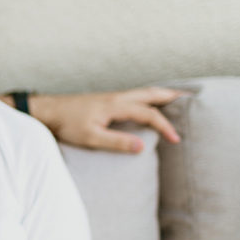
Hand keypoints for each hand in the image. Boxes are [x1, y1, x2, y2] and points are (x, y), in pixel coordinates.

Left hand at [28, 87, 185, 152]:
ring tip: (176, 98)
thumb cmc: (67, 124)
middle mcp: (117, 97)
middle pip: (151, 93)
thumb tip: (141, 147)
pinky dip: (147, 97)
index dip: (165, 126)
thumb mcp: (91, 138)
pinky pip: (133, 95)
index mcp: (116, 106)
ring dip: (160, 94)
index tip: (176, 139)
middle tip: (191, 99)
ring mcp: (111, 97)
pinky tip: (146, 104)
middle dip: (171, 97)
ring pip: (142, 92)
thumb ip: (116, 142)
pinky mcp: (105, 100)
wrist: (48, 111)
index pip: (149, 114)